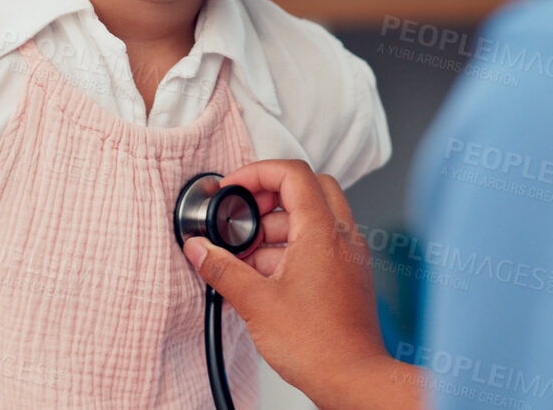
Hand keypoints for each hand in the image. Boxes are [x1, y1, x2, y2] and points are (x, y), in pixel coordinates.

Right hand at [183, 160, 420, 409]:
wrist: (352, 380)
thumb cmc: (319, 345)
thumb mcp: (256, 303)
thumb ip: (222, 269)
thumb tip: (199, 249)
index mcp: (322, 232)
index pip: (293, 174)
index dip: (257, 173)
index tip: (233, 189)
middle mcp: (342, 237)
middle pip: (308, 188)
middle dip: (269, 196)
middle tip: (243, 214)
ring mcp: (349, 256)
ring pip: (313, 217)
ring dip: (277, 227)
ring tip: (245, 256)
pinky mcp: (348, 276)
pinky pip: (319, 244)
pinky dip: (291, 248)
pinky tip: (264, 276)